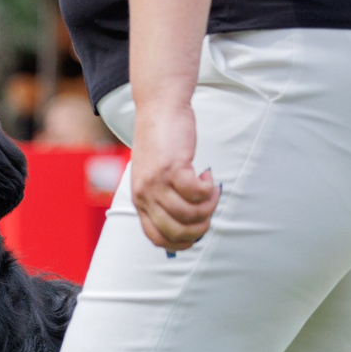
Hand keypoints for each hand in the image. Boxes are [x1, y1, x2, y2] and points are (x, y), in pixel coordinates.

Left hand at [130, 97, 217, 251]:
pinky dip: (207, 189)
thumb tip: (188, 222)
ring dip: (208, 206)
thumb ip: (162, 197)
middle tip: (209, 209)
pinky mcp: (172, 167)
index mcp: (139, 200)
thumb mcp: (153, 174)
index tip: (196, 233)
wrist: (159, 108)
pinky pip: (196, 193)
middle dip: (200, 227)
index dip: (180, 243)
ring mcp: (156, 182)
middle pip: (176, 232)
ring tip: (211, 190)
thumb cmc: (161, 142)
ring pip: (189, 214)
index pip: (156, 238)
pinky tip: (207, 176)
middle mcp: (145, 195)